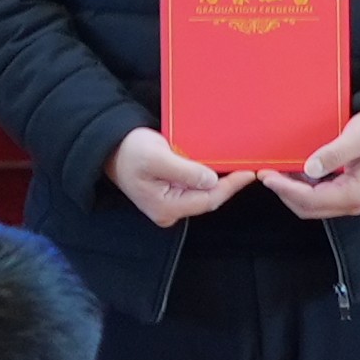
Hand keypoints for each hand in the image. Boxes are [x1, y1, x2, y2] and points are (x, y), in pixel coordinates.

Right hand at [107, 129, 250, 226]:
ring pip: (202, 192)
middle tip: (247, 167)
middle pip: (207, 199)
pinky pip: (194, 187)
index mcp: (167, 207)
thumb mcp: (158, 157)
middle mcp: (169, 211)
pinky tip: (218, 165)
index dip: (230, 187)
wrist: (111, 148)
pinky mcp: (170, 193)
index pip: (208, 200)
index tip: (248, 173)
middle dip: (227, 184)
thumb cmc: (131, 151)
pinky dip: (207, 176)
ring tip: (236, 166)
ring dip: (218, 179)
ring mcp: (170, 203)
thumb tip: (211, 179)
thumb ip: (185, 171)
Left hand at [263, 113, 359, 219]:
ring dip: (288, 191)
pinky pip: (314, 197)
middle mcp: (351, 204)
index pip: (311, 199)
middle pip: (307, 207)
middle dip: (283, 192)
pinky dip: (298, 188)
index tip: (267, 176)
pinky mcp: (342, 194)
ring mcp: (346, 201)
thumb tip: (310, 169)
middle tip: (264, 174)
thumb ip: (335, 153)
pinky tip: (288, 172)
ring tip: (272, 172)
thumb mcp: (358, 137)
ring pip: (309, 205)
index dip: (286, 190)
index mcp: (355, 194)